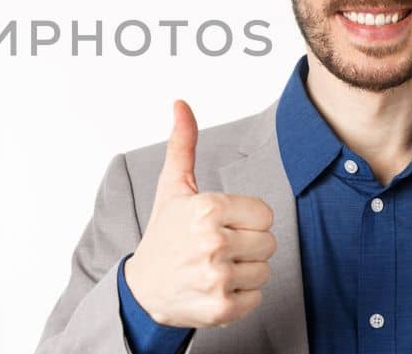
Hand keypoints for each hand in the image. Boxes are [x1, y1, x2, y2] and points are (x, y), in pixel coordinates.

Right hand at [123, 100, 276, 328]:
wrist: (142, 290)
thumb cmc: (164, 235)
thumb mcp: (172, 188)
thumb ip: (183, 145)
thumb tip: (181, 104)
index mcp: (207, 208)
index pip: (265, 214)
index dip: (246, 221)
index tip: (222, 226)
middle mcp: (212, 242)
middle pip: (268, 243)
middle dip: (247, 247)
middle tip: (217, 249)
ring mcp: (217, 277)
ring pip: (265, 271)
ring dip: (245, 272)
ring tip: (216, 269)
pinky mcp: (221, 307)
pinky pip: (257, 297)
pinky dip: (241, 297)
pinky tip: (216, 289)